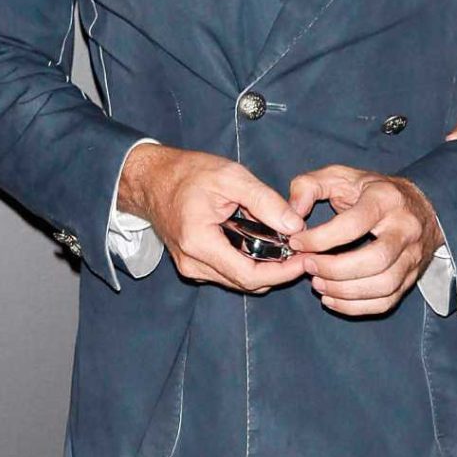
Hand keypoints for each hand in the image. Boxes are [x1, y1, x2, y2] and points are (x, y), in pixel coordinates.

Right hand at [117, 144, 305, 291]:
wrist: (152, 179)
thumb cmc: (187, 173)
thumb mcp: (231, 177)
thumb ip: (265, 202)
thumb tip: (295, 226)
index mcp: (200, 243)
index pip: (250, 276)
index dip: (283, 272)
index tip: (305, 258)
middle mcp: (193, 264)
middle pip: (247, 283)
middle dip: (279, 271)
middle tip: (303, 251)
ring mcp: (191, 268)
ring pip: (239, 281)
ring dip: (265, 269)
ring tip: (287, 246)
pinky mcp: (193, 265)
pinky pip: (229, 273)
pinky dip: (250, 264)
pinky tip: (263, 245)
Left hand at [287, 167, 440, 316]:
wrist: (421, 205)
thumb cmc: (371, 191)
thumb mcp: (339, 176)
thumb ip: (308, 186)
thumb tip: (292, 214)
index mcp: (386, 199)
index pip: (354, 225)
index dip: (321, 238)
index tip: (298, 243)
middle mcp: (405, 229)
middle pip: (375, 260)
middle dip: (335, 269)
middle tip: (308, 266)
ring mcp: (413, 256)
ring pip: (383, 285)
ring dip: (344, 291)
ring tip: (317, 284)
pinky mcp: (411, 278)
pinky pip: (386, 301)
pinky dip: (356, 307)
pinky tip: (332, 298)